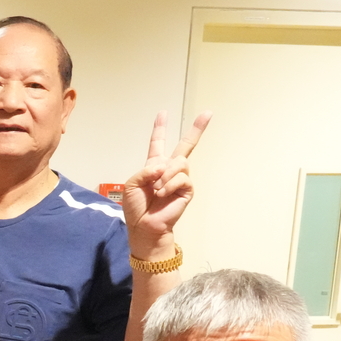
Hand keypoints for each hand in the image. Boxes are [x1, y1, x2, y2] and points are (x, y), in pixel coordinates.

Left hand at [123, 111, 210, 258]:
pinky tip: (162, 194)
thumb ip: (145, 170)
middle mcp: (169, 169)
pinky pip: (182, 178)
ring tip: (157, 189)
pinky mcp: (187, 190)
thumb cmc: (136, 207)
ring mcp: (179, 179)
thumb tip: (164, 166)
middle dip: (197, 129)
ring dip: (166, 175)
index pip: (158, 144)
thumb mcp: (132, 184)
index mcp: (154, 166)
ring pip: (180, 163)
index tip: (162, 113)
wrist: (144, 226)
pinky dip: (169, 184)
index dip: (160, 129)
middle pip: (185, 146)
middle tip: (208, 113)